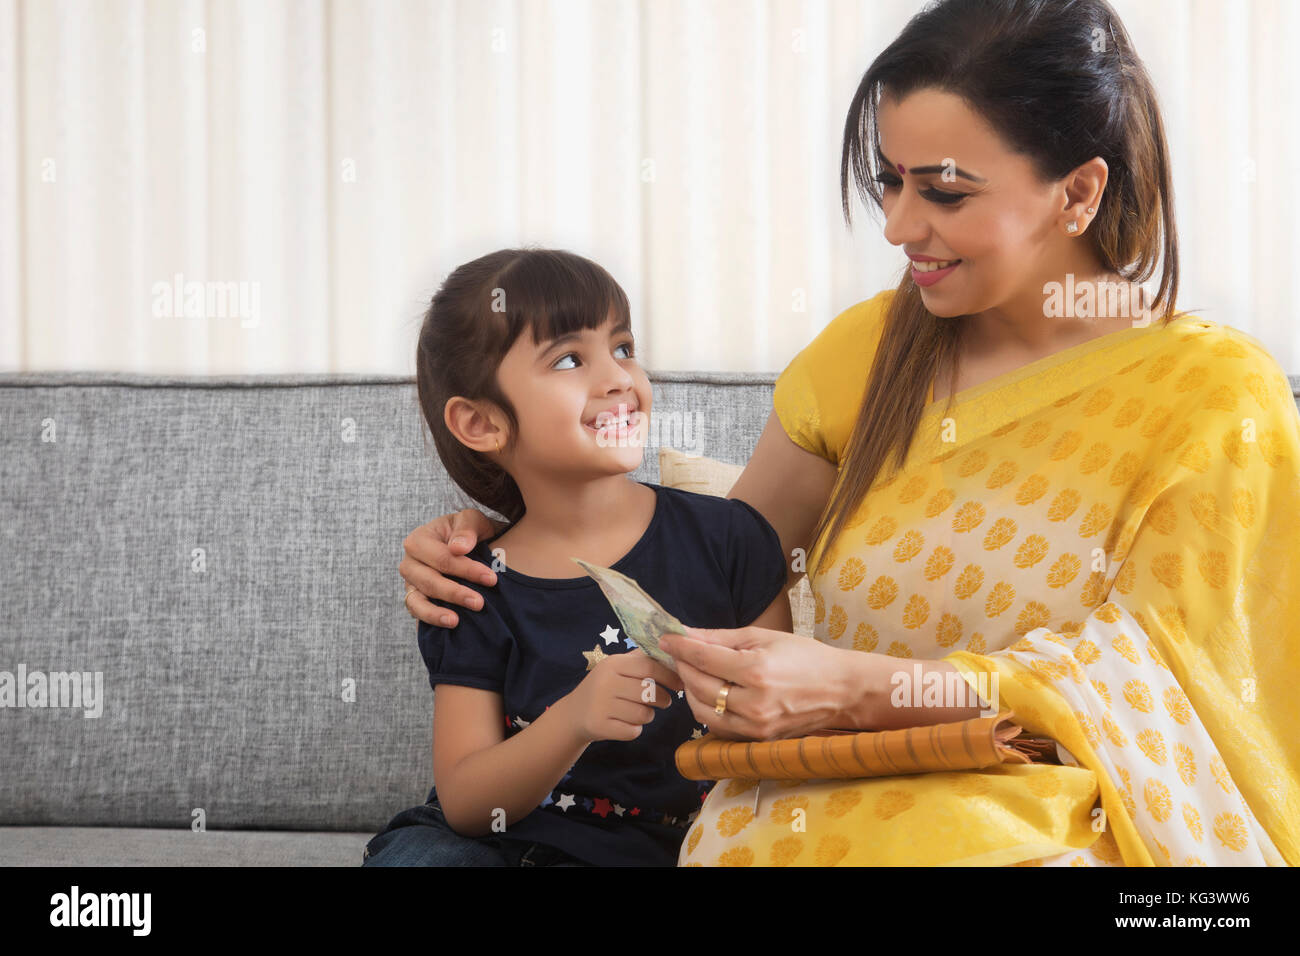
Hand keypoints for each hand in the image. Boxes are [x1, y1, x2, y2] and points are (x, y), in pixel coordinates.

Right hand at [400, 508, 507, 626]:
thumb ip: (466, 529)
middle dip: (455, 593)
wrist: (467, 545)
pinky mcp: (414, 599)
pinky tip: (448, 624)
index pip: (442, 558)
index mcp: (419, 539)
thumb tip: (459, 548)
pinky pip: (417, 612)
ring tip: (456, 621)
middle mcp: (409, 562)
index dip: (466, 569)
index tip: (491, 579)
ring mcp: (410, 582)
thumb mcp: (472, 521)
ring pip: (418, 600)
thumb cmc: (469, 532)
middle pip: (430, 580)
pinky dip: (430, 619)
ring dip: (437, 612)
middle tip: (480, 603)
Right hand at [555, 650, 685, 744]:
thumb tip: (675, 653)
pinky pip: (633, 731)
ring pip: (643, 714)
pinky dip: (635, 729)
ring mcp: (601, 705)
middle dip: (663, 699)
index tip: (680, 684)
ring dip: (648, 715)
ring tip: (642, 711)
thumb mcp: (618, 666)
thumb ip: (642, 658)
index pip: (650, 666)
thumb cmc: (606, 687)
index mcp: (613, 663)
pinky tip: (627, 723)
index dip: (669, 676)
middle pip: (650, 693)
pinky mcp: (599, 725)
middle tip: (664, 701)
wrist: (574, 713)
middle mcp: (606, 682)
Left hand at [658, 626, 866, 740]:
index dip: (680, 647)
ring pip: (702, 711)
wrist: (841, 690)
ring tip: (692, 672)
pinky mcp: (758, 740)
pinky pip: (719, 727)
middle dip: (682, 667)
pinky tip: (709, 692)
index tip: (666, 638)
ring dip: (691, 691)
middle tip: (677, 653)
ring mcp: (756, 727)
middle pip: (699, 686)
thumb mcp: (764, 637)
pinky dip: (707, 709)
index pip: (704, 659)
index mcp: (757, 671)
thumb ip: (721, 638)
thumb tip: (687, 634)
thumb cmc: (805, 657)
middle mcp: (754, 703)